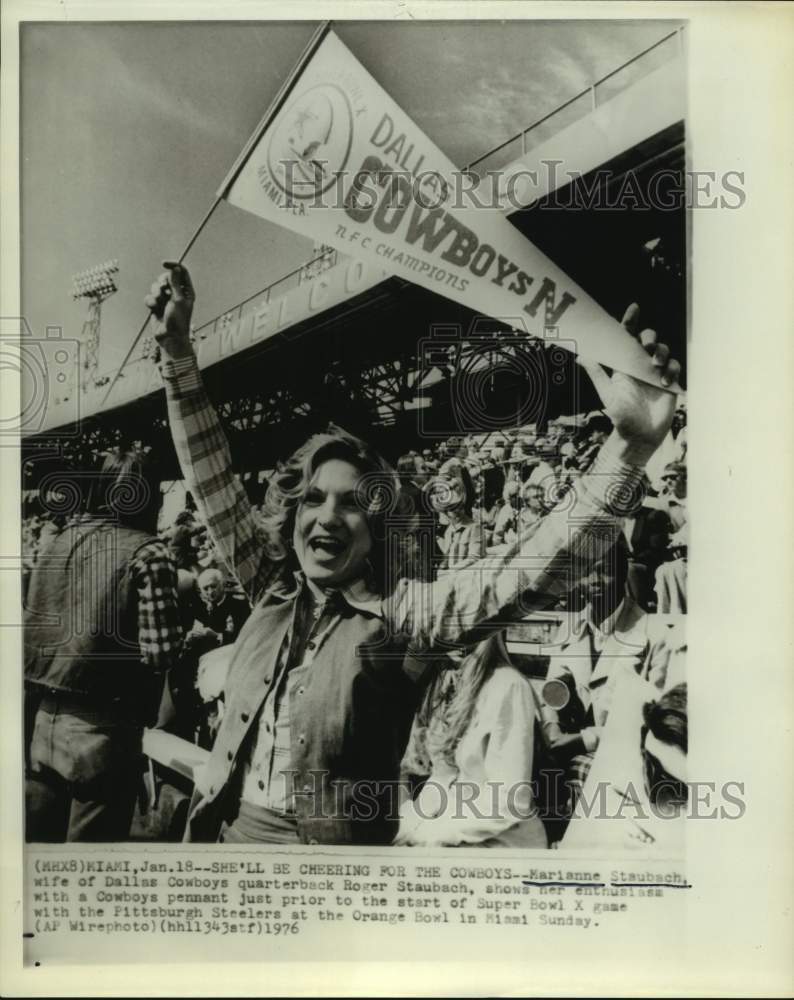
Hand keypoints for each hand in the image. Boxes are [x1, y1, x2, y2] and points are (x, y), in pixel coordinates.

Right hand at [144, 261, 194, 359]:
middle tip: (163, 289)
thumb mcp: (178, 300)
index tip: (164, 264)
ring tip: (159, 302)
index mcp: (186, 291)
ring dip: (155, 293)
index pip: (181, 272)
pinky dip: (150, 302)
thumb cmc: (178, 321)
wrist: (169, 337)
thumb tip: (175, 268)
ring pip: (155, 286)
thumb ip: (175, 283)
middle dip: (162, 282)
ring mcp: (165, 299)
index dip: (173, 266)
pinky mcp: (156, 305)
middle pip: (166, 277)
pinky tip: (154, 309)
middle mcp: (176, 293)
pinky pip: (149, 297)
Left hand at [578, 304, 680, 465]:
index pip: (627, 338)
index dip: (630, 321)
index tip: (633, 308)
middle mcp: (640, 364)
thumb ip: (597, 373)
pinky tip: (664, 382)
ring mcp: (656, 372)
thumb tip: (580, 355)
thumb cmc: (621, 416)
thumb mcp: (607, 394)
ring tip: (655, 365)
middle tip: (645, 348)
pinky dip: (671, 370)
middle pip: (648, 339)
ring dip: (661, 352)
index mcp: (624, 363)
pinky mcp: (669, 382)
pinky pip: (674, 367)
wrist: (639, 436)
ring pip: (663, 350)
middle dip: (649, 338)